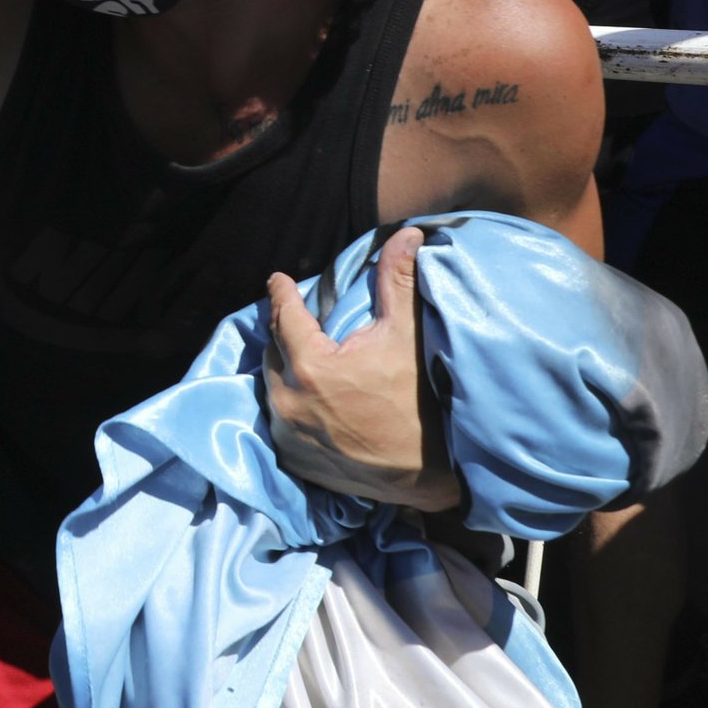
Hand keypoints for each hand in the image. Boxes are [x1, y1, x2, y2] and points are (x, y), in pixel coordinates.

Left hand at [264, 226, 464, 511]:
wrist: (432, 474)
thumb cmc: (422, 399)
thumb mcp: (408, 335)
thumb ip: (397, 281)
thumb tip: (407, 233)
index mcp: (310, 366)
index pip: (285, 316)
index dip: (283, 293)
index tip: (279, 280)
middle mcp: (288, 400)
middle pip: (276, 351)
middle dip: (287, 332)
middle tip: (300, 318)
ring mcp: (287, 433)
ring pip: (275, 384)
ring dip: (287, 367)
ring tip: (306, 354)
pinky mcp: (293, 458)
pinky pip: (281, 417)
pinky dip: (292, 401)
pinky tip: (311, 394)